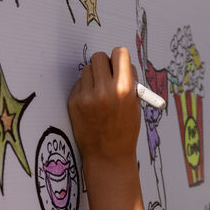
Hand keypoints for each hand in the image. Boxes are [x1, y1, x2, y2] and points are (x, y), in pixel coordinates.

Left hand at [68, 47, 140, 167]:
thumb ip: (128, 81)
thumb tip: (119, 61)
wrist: (108, 156)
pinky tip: (92, 105)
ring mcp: (87, 96)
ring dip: (93, 76)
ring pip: (87, 69)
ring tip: (100, 94)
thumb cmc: (125, 130)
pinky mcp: (74, 102)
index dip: (120, 58)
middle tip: (107, 75)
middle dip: (104, 63)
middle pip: (99, 57)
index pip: (120, 54)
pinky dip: (85, 89)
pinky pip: (79, 84)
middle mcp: (105, 90)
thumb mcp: (135, 104)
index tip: (119, 63)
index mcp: (125, 89)